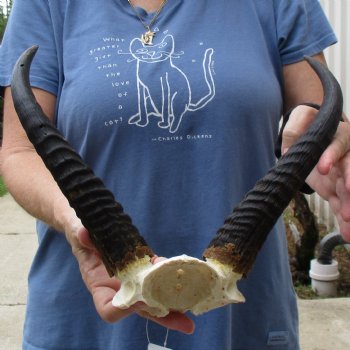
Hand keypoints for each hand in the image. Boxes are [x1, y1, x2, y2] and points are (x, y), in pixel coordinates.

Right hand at [66, 222, 194, 332]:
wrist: (90, 231)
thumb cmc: (83, 237)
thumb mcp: (80, 235)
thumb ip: (82, 237)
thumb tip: (83, 233)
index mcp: (99, 286)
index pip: (109, 310)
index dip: (124, 309)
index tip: (139, 300)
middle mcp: (118, 289)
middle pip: (141, 310)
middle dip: (163, 317)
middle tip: (186, 324)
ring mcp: (131, 281)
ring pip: (153, 297)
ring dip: (173, 302)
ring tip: (193, 302)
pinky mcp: (141, 270)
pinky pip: (156, 278)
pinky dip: (168, 277)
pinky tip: (180, 272)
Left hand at [282, 105, 349, 240]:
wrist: (314, 135)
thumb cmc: (308, 126)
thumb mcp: (298, 123)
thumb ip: (294, 132)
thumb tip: (287, 149)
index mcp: (338, 137)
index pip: (338, 145)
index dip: (332, 156)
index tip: (323, 169)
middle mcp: (346, 156)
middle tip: (347, 211)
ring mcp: (344, 174)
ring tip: (349, 226)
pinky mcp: (338, 188)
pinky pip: (343, 203)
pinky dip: (344, 218)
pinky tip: (348, 233)